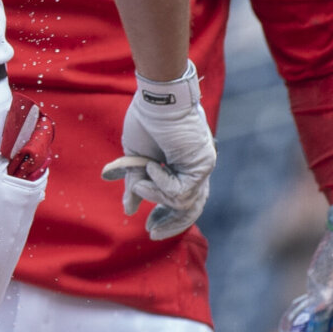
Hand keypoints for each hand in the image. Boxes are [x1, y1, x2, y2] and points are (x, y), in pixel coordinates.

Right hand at [100, 62, 216, 239]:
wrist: (156, 98)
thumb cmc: (146, 120)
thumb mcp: (136, 159)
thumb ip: (136, 184)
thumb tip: (129, 209)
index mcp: (183, 167)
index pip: (182, 202)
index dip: (166, 218)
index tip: (148, 226)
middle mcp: (197, 170)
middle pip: (192, 209)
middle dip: (170, 224)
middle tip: (151, 233)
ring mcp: (203, 167)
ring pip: (185, 203)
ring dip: (157, 196)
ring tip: (141, 183)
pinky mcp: (203, 165)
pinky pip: (182, 191)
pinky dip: (162, 184)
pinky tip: (152, 167)